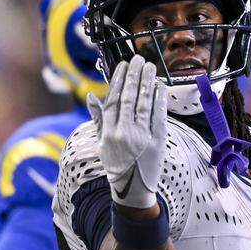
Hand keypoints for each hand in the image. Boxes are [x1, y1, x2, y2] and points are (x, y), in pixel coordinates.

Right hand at [86, 55, 166, 209]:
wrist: (133, 190)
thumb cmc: (116, 164)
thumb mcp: (101, 143)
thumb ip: (98, 118)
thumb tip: (91, 97)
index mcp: (108, 132)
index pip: (114, 100)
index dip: (119, 80)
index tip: (124, 65)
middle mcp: (124, 133)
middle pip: (129, 98)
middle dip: (134, 76)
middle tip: (138, 59)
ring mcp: (141, 137)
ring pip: (144, 104)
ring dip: (147, 82)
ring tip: (150, 67)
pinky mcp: (157, 141)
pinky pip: (158, 116)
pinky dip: (159, 100)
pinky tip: (159, 86)